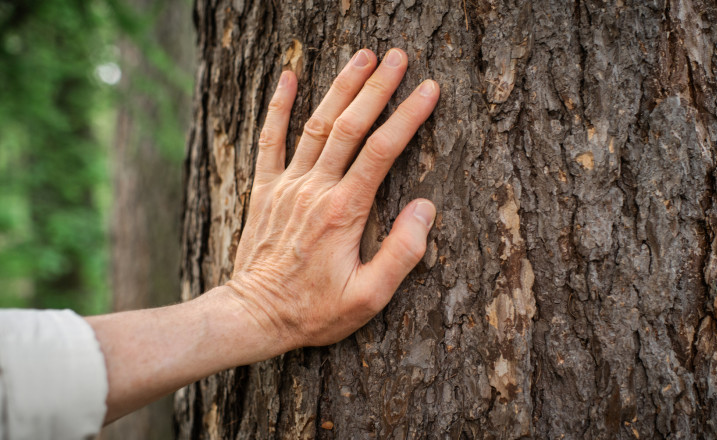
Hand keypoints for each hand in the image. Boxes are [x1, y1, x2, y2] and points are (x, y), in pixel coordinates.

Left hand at [226, 48, 439, 355]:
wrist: (255, 315)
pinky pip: (270, 138)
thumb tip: (426, 208)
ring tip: (362, 55)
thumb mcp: (370, 296)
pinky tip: (288, 75)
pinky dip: (277, 105)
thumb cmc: (315, 311)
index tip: (429, 89)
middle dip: (378, 87)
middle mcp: (316, 188)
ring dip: (341, 86)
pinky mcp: (264, 189)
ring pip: (317, 123)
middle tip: (398, 57)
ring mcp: (287, 185)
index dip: (408, 116)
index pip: (383, 150)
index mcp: (345, 210)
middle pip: (351, 125)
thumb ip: (402, 252)